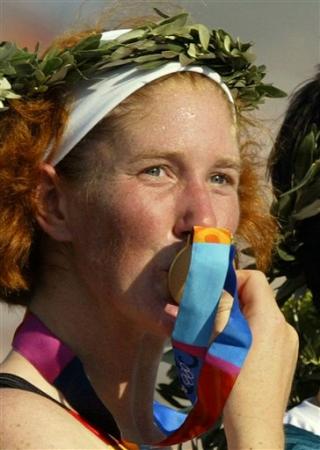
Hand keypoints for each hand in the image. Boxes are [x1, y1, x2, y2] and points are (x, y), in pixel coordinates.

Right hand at [223, 270, 297, 449]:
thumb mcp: (219, 338)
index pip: (255, 279)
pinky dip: (250, 333)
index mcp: (270, 318)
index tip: (215, 294)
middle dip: (234, 301)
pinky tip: (237, 351)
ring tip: (222, 335)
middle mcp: (284, 326)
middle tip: (213, 315)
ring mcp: (289, 343)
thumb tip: (219, 286)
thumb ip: (221, 307)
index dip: (234, 280)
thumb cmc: (233, 381)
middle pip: (258, 297)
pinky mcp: (287, 357)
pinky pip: (267, 333)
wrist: (254, 424)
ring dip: (241, 318)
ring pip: (261, 316)